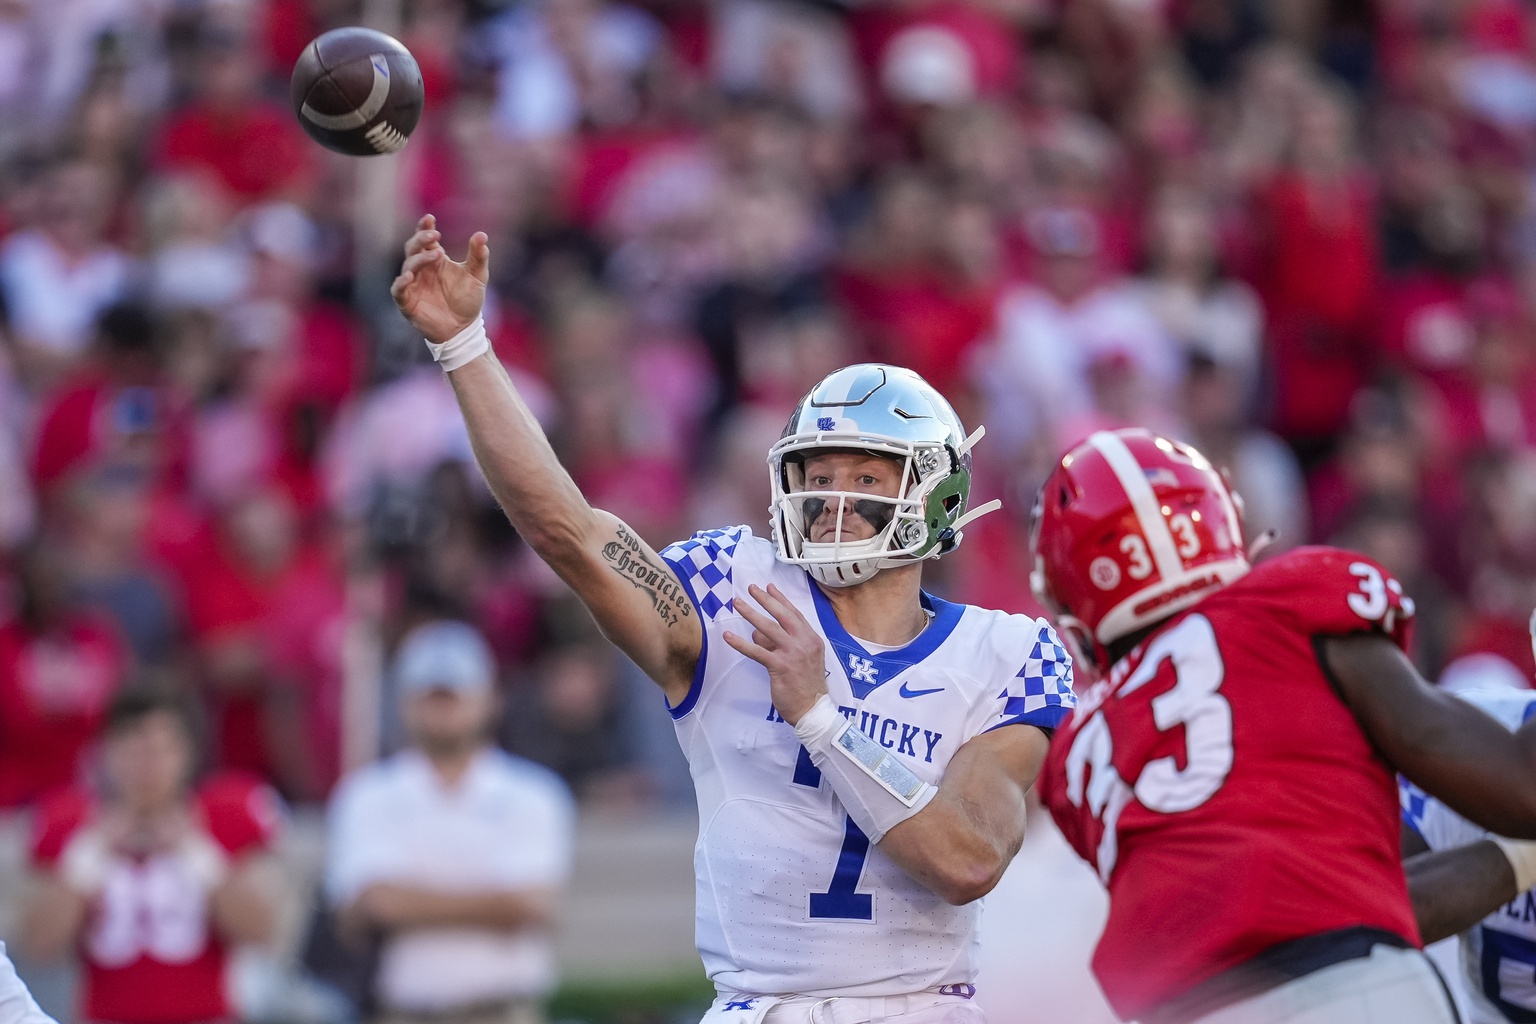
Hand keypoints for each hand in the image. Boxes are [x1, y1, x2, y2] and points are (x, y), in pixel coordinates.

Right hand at [390, 214, 488, 343]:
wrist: (464, 328)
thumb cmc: (467, 300)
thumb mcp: (477, 276)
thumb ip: (478, 256)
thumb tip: (481, 235)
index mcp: (434, 259)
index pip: (425, 239)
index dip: (425, 228)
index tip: (430, 218)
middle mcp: (421, 269)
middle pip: (413, 248)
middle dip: (421, 239)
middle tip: (434, 236)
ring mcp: (412, 285)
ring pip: (408, 266)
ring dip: (420, 259)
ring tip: (436, 255)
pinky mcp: (407, 302)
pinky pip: (398, 290)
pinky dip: (401, 282)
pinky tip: (409, 276)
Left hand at [723, 584, 827, 724]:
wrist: (812, 709)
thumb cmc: (806, 686)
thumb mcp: (801, 660)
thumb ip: (782, 644)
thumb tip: (757, 631)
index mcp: (811, 639)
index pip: (794, 614)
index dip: (780, 599)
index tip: (769, 587)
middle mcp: (804, 642)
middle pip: (782, 615)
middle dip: (765, 599)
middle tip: (751, 588)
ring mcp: (793, 654)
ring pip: (769, 628)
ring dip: (750, 613)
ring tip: (737, 603)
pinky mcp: (780, 666)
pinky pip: (757, 651)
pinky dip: (741, 643)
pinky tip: (728, 636)